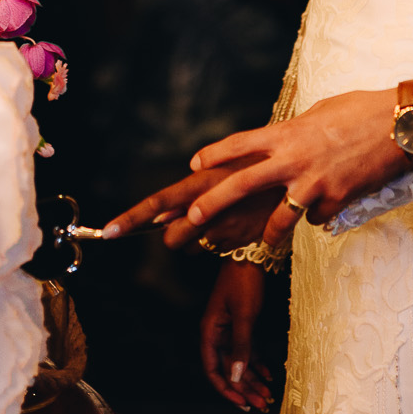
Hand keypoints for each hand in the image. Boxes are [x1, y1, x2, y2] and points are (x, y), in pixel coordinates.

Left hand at [104, 161, 277, 249]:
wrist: (304, 167)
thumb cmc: (257, 163)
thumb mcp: (222, 166)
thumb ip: (192, 191)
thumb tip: (162, 216)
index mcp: (201, 181)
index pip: (157, 203)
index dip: (130, 218)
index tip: (108, 231)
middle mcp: (211, 206)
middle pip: (172, 238)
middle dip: (174, 235)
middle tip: (192, 218)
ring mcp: (228, 227)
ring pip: (194, 248)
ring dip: (199, 239)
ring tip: (222, 216)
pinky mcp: (244, 241)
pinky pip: (218, 251)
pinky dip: (221, 242)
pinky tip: (238, 223)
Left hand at [187, 90, 405, 247]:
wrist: (401, 125)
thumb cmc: (361, 110)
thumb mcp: (319, 112)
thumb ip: (296, 132)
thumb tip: (284, 140)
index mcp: (287, 133)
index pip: (239, 144)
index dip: (214, 154)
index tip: (194, 163)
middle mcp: (293, 159)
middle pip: (242, 184)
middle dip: (213, 203)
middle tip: (191, 218)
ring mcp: (314, 183)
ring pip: (279, 219)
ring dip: (270, 233)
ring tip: (264, 241)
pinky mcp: (336, 201)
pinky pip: (316, 217)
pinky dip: (318, 216)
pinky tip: (328, 207)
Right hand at [200, 262, 270, 411]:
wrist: (251, 254)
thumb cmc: (243, 281)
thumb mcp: (244, 315)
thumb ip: (240, 346)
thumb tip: (235, 375)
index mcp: (210, 331)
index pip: (211, 369)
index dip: (225, 388)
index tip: (241, 402)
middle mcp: (217, 333)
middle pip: (227, 368)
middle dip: (244, 388)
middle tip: (261, 405)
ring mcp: (229, 329)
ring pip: (239, 362)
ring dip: (252, 379)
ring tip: (267, 396)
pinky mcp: (242, 324)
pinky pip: (247, 350)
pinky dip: (257, 364)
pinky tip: (268, 375)